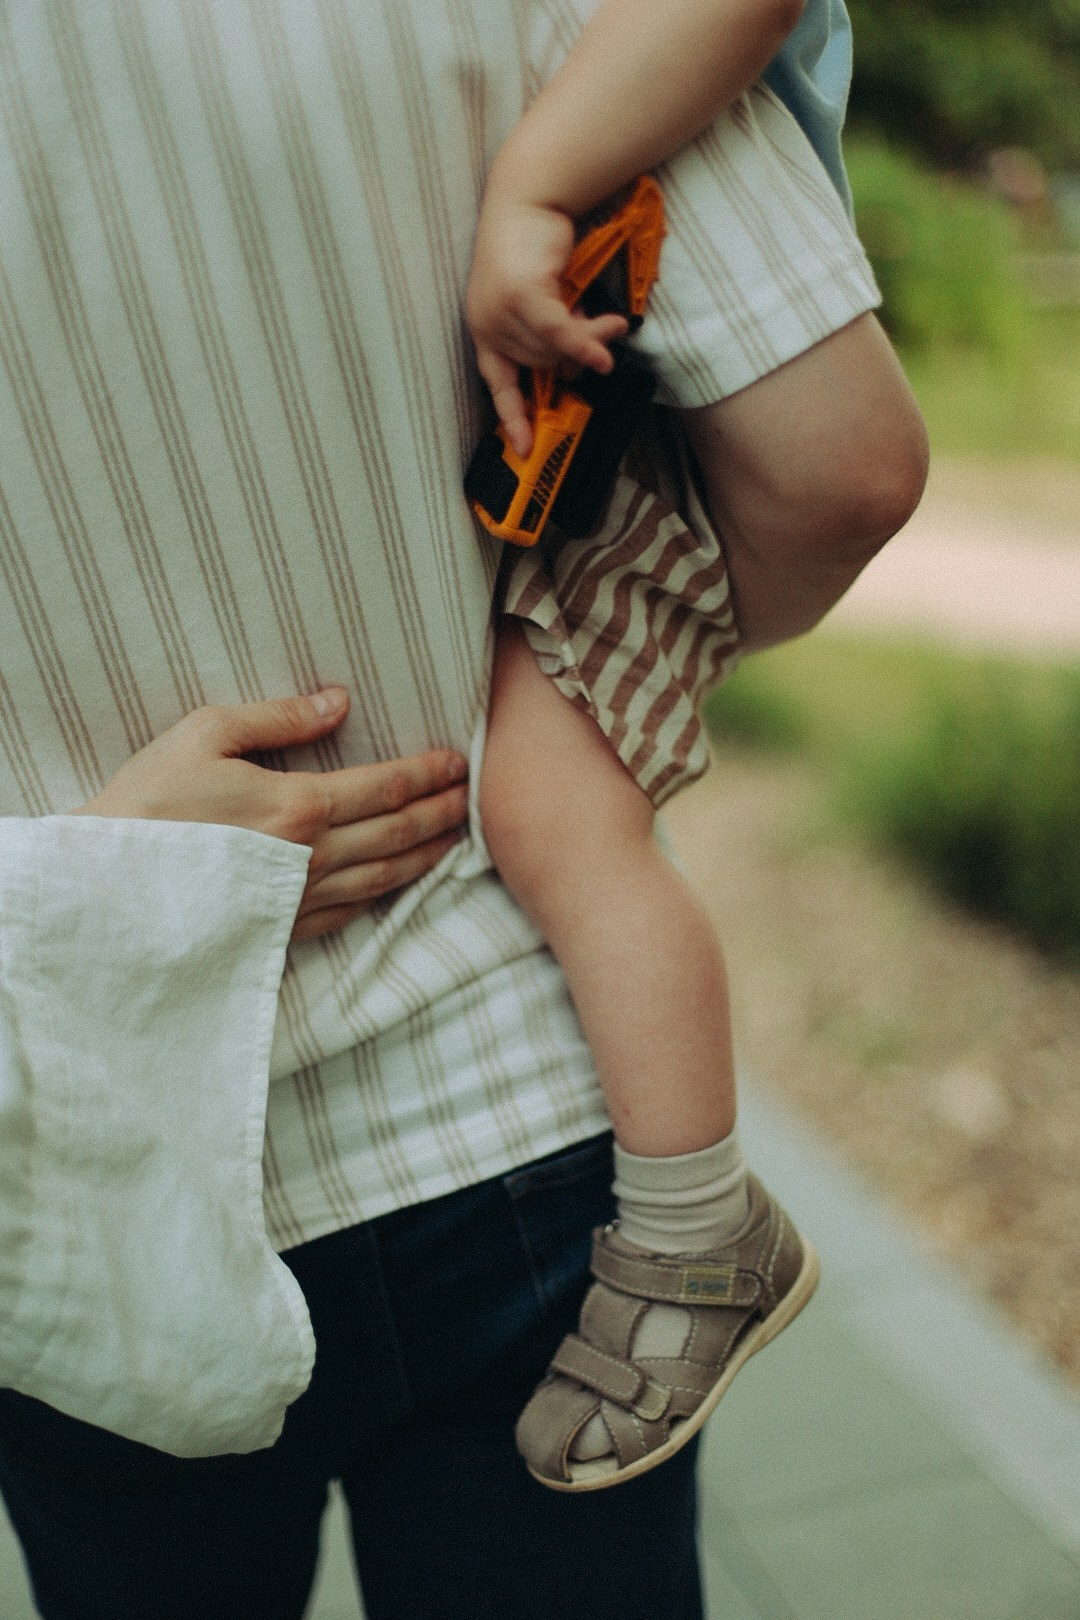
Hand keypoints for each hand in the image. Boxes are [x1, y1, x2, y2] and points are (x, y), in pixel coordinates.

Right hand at [73, 689, 468, 940]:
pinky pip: (351, 912)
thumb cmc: (146, 803)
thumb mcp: (204, 734)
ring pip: (385, 877)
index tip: (457, 761)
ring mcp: (300, 898)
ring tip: (456, 838)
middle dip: (443, 813)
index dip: (428, 773)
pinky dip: (386, 894)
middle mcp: (312, 856)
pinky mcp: (282, 928)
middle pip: (399, 833)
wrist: (103, 888)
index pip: (386, 787)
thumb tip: (338, 701)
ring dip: (428, 855)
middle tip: (472, 797)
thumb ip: (277, 717)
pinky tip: (399, 883)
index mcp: (298, 805)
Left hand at [465, 186, 626, 457]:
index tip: (524, 447)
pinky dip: (585, 343)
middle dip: (572, 360)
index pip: (497, 384)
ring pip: (554, 350)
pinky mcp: (521, 294)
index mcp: (484, 328)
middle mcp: (486, 322)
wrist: (528, 196)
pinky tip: (608, 346)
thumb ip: (549, 332)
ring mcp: (500, 310)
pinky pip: (559, 333)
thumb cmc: (534, 245)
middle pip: (540, 366)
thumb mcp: (539, 298)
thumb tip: (574, 368)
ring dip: (588, 343)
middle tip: (599, 345)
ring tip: (611, 327)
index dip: (513, 418)